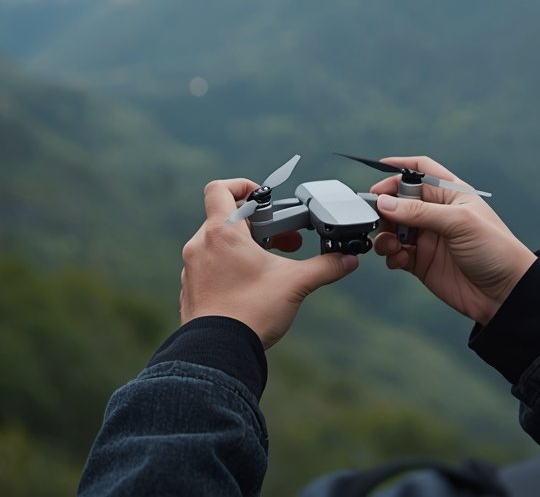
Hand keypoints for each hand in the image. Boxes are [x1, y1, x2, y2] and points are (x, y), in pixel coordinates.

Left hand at [180, 179, 358, 348]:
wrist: (218, 353)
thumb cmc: (251, 312)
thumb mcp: (295, 284)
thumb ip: (324, 267)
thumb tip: (348, 260)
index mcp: (222, 233)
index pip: (220, 189)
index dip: (242, 185)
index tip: (262, 198)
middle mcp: (201, 245)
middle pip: (227, 218)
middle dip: (258, 226)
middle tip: (284, 240)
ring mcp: (192, 268)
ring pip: (218, 243)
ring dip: (244, 246)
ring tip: (269, 264)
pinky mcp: (191, 290)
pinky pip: (209, 266)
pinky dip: (230, 267)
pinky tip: (250, 285)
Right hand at [371, 156, 535, 324]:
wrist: (505, 294)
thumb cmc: (495, 250)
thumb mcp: (459, 223)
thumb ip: (419, 212)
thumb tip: (384, 202)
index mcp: (450, 195)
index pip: (420, 172)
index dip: (399, 169)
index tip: (377, 173)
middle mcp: (436, 214)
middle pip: (399, 201)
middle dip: (384, 207)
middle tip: (375, 216)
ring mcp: (427, 238)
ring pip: (393, 228)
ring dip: (384, 234)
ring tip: (388, 244)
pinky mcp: (421, 262)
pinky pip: (395, 254)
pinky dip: (390, 256)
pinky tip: (399, 260)